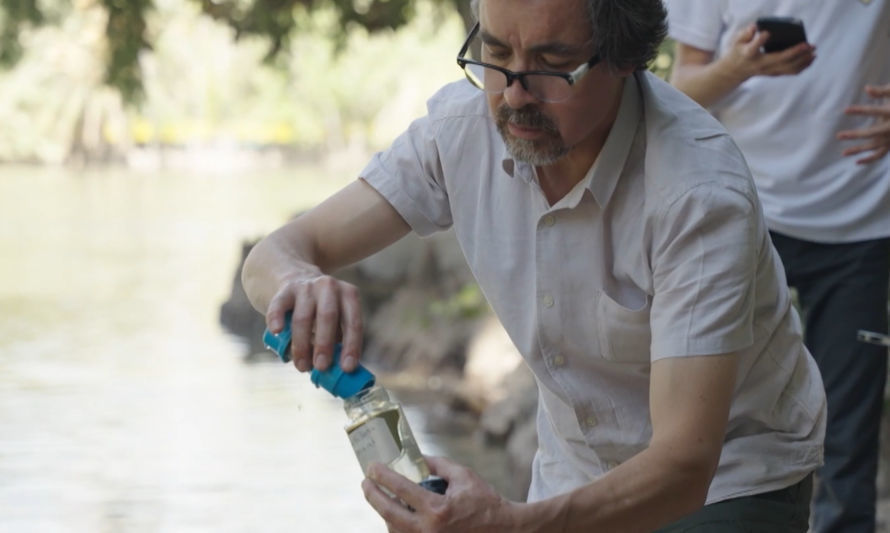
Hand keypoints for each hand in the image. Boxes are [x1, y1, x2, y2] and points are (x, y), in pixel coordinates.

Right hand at [265, 274, 361, 372]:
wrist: (292, 275)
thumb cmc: (319, 309)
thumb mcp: (334, 319)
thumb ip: (335, 341)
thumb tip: (336, 373)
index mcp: (348, 295)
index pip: (353, 322)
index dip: (352, 346)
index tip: (347, 368)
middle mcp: (329, 287)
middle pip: (327, 317)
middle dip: (325, 344)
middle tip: (321, 367)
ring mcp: (306, 286)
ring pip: (303, 317)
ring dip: (302, 344)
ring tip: (301, 366)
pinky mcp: (285, 289)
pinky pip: (279, 305)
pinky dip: (277, 318)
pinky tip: (276, 331)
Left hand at [362, 457, 518, 531]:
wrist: (503, 531)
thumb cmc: (485, 502)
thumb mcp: (464, 477)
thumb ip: (438, 465)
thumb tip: (417, 458)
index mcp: (438, 509)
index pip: (401, 489)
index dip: (383, 476)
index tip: (372, 466)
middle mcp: (429, 530)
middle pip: (388, 513)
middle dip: (373, 495)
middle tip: (366, 482)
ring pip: (393, 528)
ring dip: (383, 511)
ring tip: (379, 496)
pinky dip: (396, 524)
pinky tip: (394, 513)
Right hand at [723, 24, 815, 81]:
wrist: (736, 71)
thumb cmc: (738, 52)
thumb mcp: (736, 41)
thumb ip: (745, 34)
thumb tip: (755, 27)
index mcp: (748, 55)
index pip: (753, 49)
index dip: (759, 41)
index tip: (766, 33)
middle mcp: (760, 64)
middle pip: (779, 60)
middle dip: (796, 52)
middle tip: (809, 44)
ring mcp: (768, 70)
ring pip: (788, 68)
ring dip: (803, 61)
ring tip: (813, 52)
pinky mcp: (774, 73)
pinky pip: (790, 72)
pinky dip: (802, 66)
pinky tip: (810, 59)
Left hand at [838, 83, 889, 163]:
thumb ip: (882, 91)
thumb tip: (866, 88)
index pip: (875, 111)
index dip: (860, 110)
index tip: (845, 110)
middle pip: (872, 133)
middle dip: (855, 135)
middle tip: (838, 136)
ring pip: (875, 146)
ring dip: (859, 150)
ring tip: (843, 153)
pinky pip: (881, 154)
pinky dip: (870, 159)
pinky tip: (857, 161)